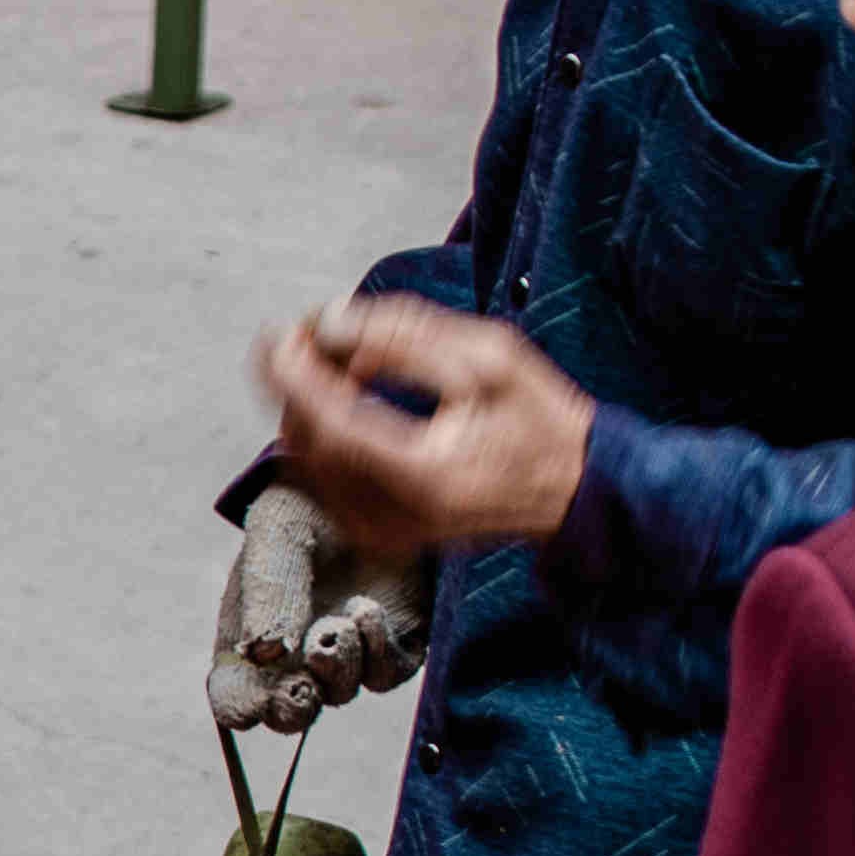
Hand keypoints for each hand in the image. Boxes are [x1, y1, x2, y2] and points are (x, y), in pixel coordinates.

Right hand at [205, 480, 430, 733]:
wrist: (378, 477)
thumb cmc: (311, 504)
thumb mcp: (278, 536)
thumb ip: (269, 594)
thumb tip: (265, 653)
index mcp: (251, 636)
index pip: (236, 695)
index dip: (241, 707)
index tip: (253, 700)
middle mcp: (297, 655)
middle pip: (289, 712)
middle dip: (292, 708)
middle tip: (300, 688)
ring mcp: (348, 653)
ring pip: (340, 694)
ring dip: (337, 669)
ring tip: (338, 622)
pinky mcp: (394, 644)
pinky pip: (385, 674)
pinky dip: (376, 652)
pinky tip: (365, 614)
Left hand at [257, 291, 592, 553]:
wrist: (575, 490)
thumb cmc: (541, 421)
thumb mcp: (490, 356)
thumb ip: (404, 335)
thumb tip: (328, 321)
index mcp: (423, 475)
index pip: (327, 423)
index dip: (292, 373)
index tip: (279, 332)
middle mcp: (394, 514)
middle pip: (307, 442)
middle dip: (301, 381)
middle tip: (320, 333)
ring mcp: (383, 531)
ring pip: (306, 460)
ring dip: (311, 404)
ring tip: (347, 362)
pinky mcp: (378, 533)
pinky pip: (323, 478)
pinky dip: (326, 431)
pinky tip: (356, 399)